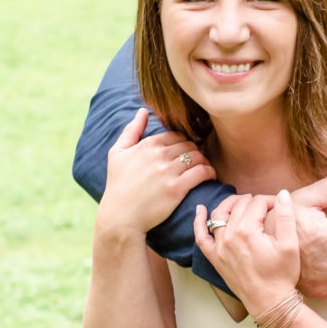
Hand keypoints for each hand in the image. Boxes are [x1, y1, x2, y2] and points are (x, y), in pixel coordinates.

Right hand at [97, 108, 215, 234]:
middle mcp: (159, 155)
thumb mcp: (117, 153)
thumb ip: (131, 130)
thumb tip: (142, 111)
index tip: (187, 151)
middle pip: (189, 145)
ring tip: (204, 168)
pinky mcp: (177, 188)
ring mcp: (168, 171)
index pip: (176, 135)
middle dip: (196, 151)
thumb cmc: (117, 185)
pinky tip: (209, 176)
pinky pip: (201, 172)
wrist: (120, 216)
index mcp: (147, 145)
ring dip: (204, 161)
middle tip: (198, 160)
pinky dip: (209, 172)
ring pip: (198, 157)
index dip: (184, 142)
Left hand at [194, 190, 300, 313]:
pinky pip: (201, 237)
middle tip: (266, 207)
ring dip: (230, 204)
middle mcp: (230, 236)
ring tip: (242, 201)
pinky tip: (201, 209)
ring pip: (219, 214)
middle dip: (254, 201)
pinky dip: (199, 221)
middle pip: (239, 205)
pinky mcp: (215, 258)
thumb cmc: (282, 274)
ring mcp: (219, 247)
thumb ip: (285, 215)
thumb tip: (282, 193)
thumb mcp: (290, 244)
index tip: (279, 206)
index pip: (257, 202)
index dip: (270, 200)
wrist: (270, 303)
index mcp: (248, 230)